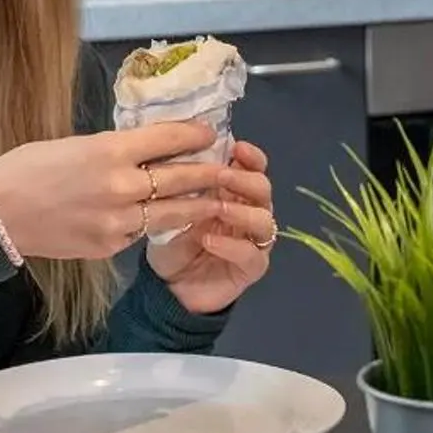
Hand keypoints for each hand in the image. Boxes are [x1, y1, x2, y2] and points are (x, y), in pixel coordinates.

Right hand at [0, 123, 250, 261]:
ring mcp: (117, 222)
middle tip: (226, 168)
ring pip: (171, 213)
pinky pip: (140, 233)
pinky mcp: (110, 246)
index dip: (194, 135)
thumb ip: (114, 148)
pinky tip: (162, 219)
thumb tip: (149, 147)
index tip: (210, 133)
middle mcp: (120, 186)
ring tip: (214, 200)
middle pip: (179, 177)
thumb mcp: (74, 144)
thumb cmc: (28, 167)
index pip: (166, 139)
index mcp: (108, 151)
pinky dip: (151, 225)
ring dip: (196, 205)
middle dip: (208, 172)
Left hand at [146, 140, 275, 314]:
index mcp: (234, 193)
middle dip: (244, 179)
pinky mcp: (252, 268)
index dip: (251, 157)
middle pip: (263, 190)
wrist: (168, 285)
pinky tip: (209, 240)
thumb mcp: (174, 207)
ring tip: (218, 208)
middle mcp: (250, 213)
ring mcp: (254, 241)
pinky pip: (252, 254)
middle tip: (221, 175)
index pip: (254, 168)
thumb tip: (184, 151)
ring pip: (264, 221)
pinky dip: (232, 246)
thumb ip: (186, 184)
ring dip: (241, 211)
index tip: (237, 147)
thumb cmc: (173, 239)